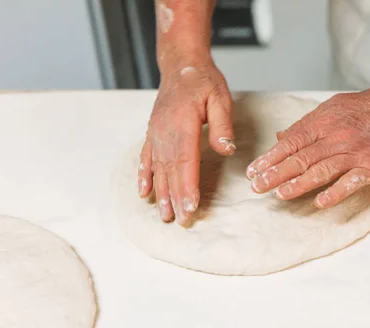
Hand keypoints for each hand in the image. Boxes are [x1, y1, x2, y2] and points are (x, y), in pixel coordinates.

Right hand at [138, 62, 234, 223]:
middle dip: (175, 198)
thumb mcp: (220, 97)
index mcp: (182, 124)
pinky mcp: (153, 132)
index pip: (186, 162)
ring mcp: (156, 133)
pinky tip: (143, 192)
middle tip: (180, 221)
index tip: (190, 207)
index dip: (188, 187)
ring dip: (160, 193)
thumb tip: (226, 148)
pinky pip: (146, 158)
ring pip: (157, 169)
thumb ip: (223, 124)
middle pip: (170, 171)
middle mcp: (165, 131)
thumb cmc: (203, 80)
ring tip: (164, 215)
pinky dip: (144, 176)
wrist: (181, 64)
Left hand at [246, 88, 369, 207]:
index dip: (270, 158)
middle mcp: (335, 138)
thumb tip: (280, 137)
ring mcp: (353, 153)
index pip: (290, 143)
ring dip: (299, 184)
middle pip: (301, 159)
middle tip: (258, 186)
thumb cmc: (360, 109)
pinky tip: (319, 202)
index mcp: (321, 123)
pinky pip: (350, 182)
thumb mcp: (328, 108)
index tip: (253, 171)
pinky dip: (335, 192)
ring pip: (321, 170)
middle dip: (276, 174)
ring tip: (280, 194)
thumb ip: (304, 125)